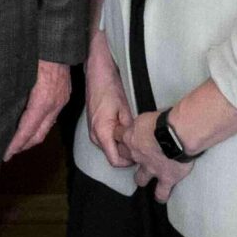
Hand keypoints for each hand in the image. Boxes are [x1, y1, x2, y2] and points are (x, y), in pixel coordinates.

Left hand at [3, 59, 73, 158]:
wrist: (57, 38)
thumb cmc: (35, 51)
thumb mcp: (17, 71)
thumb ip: (7, 90)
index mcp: (42, 100)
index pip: (27, 130)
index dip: (16, 144)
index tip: (5, 154)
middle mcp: (54, 103)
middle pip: (39, 134)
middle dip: (23, 146)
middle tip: (8, 153)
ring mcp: (61, 99)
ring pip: (47, 127)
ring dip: (32, 137)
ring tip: (17, 142)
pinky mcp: (63, 94)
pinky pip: (51, 116)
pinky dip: (40, 125)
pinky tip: (30, 124)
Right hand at [85, 47, 132, 169]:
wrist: (96, 75)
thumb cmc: (108, 88)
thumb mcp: (124, 109)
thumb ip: (129, 129)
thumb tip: (137, 143)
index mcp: (102, 133)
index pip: (115, 160)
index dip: (130, 161)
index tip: (142, 155)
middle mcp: (95, 136)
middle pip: (113, 156)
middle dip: (128, 155)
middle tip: (143, 147)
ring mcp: (93, 132)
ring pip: (110, 148)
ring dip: (123, 147)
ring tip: (137, 139)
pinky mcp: (95, 127)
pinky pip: (107, 140)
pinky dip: (117, 140)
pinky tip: (128, 132)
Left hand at [125, 111, 194, 203]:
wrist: (177, 135)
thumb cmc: (166, 121)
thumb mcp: (148, 115)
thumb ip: (144, 122)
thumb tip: (147, 122)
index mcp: (131, 137)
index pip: (117, 135)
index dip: (119, 135)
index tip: (121, 134)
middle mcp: (138, 155)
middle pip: (124, 159)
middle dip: (128, 157)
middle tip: (136, 155)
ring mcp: (151, 169)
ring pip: (140, 178)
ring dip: (142, 178)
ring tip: (145, 179)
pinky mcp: (166, 178)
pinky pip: (160, 191)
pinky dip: (161, 195)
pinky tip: (160, 197)